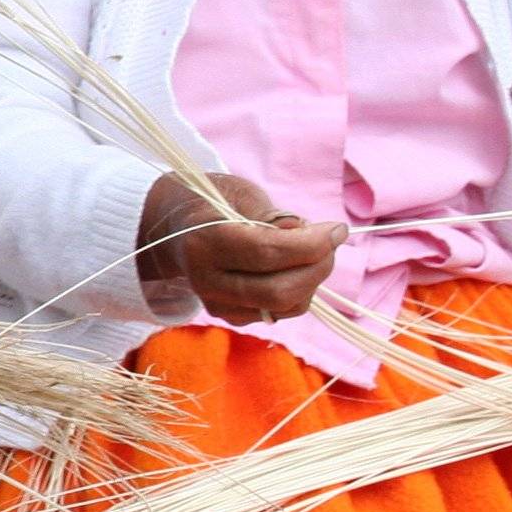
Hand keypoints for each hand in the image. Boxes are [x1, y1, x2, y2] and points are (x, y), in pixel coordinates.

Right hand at [135, 171, 346, 325]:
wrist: (174, 229)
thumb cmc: (212, 203)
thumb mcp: (240, 194)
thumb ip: (274, 217)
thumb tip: (310, 234)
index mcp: (203, 242)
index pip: (268, 253)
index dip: (311, 244)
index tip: (337, 229)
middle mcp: (206, 280)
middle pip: (279, 291)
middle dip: (318, 267)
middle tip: (331, 242)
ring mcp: (216, 303)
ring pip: (283, 307)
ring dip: (312, 280)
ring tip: (312, 251)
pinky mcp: (229, 316)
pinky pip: (279, 313)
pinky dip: (299, 291)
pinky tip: (294, 267)